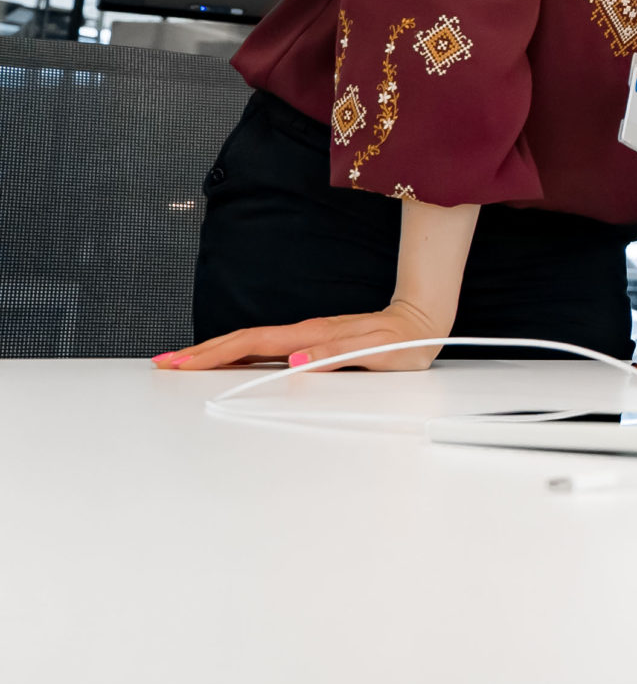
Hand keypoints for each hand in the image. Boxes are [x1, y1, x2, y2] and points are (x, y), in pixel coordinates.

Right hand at [156, 298, 450, 371]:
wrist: (424, 320)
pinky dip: (240, 354)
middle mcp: (305, 333)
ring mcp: (306, 336)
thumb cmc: (405, 340)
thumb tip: (297, 360)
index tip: (184, 362)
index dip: (216, 353)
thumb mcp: (377, 351)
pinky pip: (266, 348)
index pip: (254, 344)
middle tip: (165, 363)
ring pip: (251, 344)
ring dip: (215, 352)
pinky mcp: (312, 341)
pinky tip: (228, 362)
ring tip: (183, 363)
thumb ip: (337, 355)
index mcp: (314, 335)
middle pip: (242, 341)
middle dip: (202, 352)